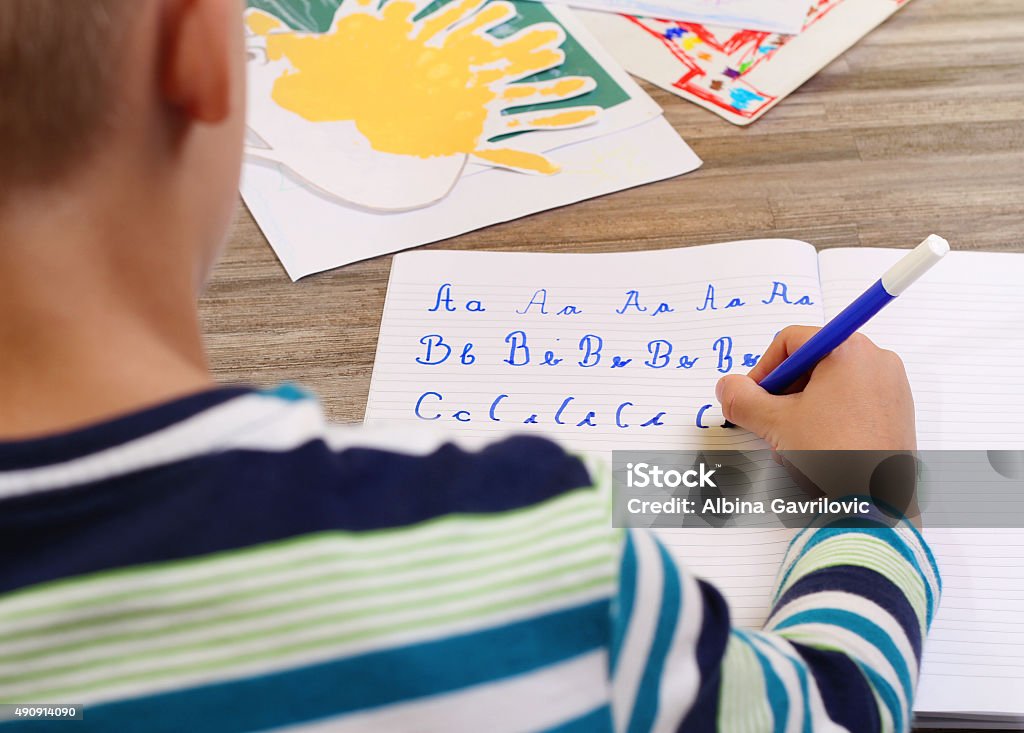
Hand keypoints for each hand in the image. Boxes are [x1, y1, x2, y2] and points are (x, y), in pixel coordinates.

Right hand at [715, 326, 915, 450]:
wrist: (879, 502)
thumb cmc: (838, 456)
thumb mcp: (777, 423)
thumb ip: (743, 399)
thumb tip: (728, 388)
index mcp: (848, 350)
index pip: (791, 341)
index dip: (764, 368)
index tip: (753, 395)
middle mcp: (875, 360)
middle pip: (813, 361)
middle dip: (785, 391)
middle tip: (771, 420)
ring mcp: (891, 386)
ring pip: (831, 384)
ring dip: (804, 407)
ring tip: (796, 440)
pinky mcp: (897, 411)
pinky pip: (853, 401)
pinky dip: (830, 417)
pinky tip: (819, 447)